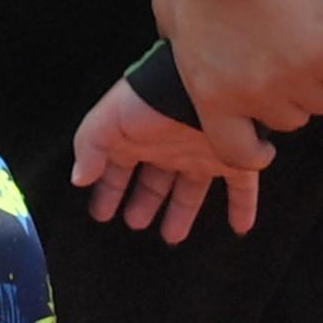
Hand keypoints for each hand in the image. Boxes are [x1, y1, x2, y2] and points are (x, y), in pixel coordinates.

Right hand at [70, 78, 268, 240]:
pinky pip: (241, 188)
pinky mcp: (233, 160)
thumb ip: (89, 147)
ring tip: (173, 237)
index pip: (118, 172)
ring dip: (182, 213)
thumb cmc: (150, 99)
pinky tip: (240, 227)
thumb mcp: (108, 121)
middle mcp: (169, 149)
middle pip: (154, 184)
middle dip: (144, 203)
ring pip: (191, 191)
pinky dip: (243, 208)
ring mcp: (201, 155)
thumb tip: (79, 178)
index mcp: (138, 140)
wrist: (198, 85)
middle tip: (135, 224)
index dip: (108, 192)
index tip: (101, 213)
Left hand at [153, 0, 322, 152]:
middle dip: (289, 101)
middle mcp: (254, 95)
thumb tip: (180, 47)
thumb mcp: (168, 18)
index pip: (237, 153)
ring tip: (319, 59)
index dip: (255, 154)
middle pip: (289, 121)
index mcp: (212, 95)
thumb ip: (178, 46)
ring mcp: (293, 77)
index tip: (265, 148)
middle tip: (289, 71)